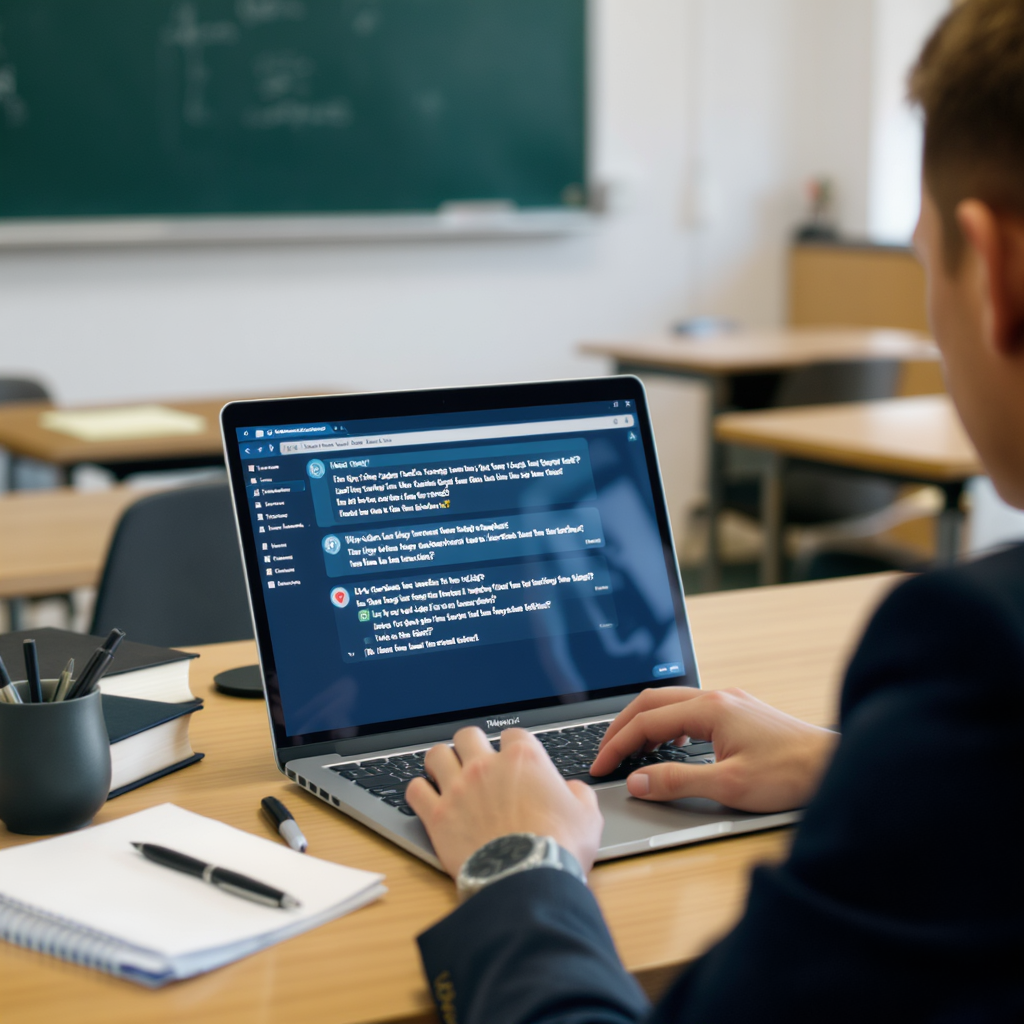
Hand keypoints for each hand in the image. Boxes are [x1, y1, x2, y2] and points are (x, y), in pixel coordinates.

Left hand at [406, 727, 603, 878]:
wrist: (527, 879)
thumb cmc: (558, 848)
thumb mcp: (587, 816)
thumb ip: (578, 793)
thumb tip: (571, 791)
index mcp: (524, 759)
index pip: (513, 733)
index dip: (513, 746)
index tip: (513, 760)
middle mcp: (486, 766)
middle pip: (467, 735)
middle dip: (471, 746)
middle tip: (475, 762)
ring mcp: (458, 788)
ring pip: (436, 755)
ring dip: (441, 763)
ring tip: (446, 774)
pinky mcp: (438, 815)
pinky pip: (414, 790)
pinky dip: (419, 792)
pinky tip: (428, 799)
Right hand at [589, 687, 838, 812]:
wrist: (836, 766)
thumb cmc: (790, 775)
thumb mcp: (728, 785)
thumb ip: (676, 781)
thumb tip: (637, 780)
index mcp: (709, 709)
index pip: (646, 721)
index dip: (617, 745)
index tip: (600, 767)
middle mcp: (717, 697)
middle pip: (652, 702)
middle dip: (622, 727)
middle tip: (604, 754)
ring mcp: (730, 702)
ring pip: (672, 702)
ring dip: (645, 723)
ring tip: (630, 750)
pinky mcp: (741, 712)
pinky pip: (691, 709)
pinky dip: (668, 724)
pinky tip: (671, 744)